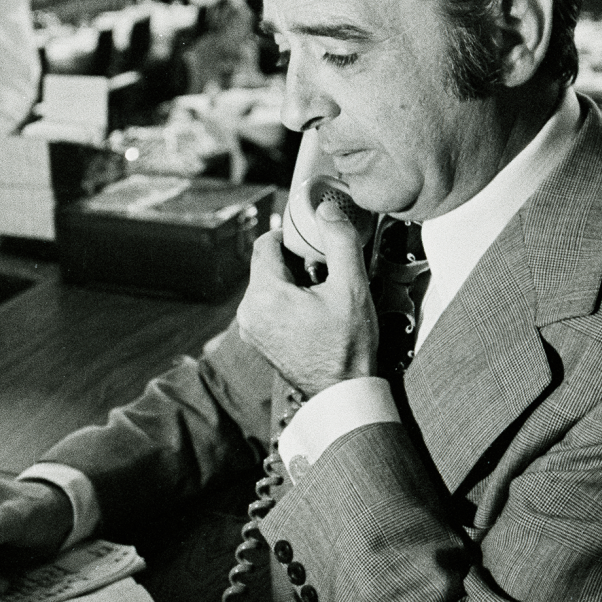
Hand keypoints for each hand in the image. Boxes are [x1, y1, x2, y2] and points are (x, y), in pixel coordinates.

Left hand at [236, 191, 378, 395]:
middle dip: (294, 261)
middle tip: (325, 271)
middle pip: (266, 264)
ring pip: (267, 285)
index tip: (313, 239)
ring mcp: (250, 327)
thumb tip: (327, 209)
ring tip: (320, 296)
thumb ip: (340, 241)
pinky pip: (267, 305)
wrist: (342, 392)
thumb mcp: (352, 288)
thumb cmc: (348, 347)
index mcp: (265, 294)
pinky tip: (311, 313)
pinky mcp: (257, 339)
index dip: (290, 235)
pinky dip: (286, 301)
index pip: (266, 243)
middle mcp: (249, 310)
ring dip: (291, 281)